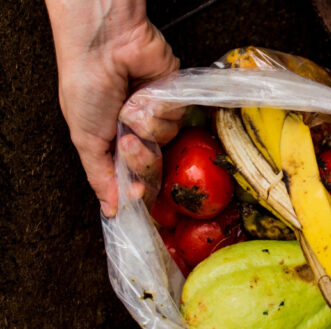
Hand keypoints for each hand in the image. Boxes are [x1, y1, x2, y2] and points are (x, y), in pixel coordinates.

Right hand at [46, 0, 179, 216]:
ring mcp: (158, 116)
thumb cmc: (87, 86)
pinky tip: (143, 93)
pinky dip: (157, 108)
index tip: (135, 195)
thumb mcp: (85, 139)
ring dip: (146, 126)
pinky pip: (176, 118)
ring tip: (129, 107)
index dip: (138, 189)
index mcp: (113, 144)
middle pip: (155, 165)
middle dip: (140, 156)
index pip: (135, 178)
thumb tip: (110, 208)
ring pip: (166, 141)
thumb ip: (100, 177)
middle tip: (125, 139)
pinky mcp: (175, 99)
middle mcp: (138, 133)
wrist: (105, 48)